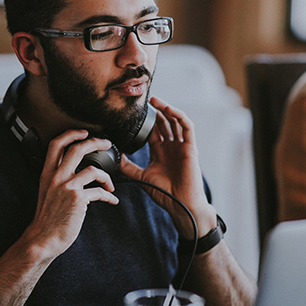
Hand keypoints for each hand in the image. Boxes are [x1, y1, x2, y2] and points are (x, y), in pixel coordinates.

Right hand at [22, 130, 118, 260]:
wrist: (44, 238)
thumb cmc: (47, 218)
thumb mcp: (46, 192)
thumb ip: (58, 179)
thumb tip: (77, 172)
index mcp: (47, 173)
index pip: (56, 144)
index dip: (71, 134)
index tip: (83, 132)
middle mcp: (56, 177)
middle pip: (77, 149)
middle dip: (95, 142)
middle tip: (106, 143)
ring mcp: (66, 187)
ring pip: (93, 169)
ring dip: (107, 176)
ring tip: (111, 184)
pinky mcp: (78, 199)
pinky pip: (99, 192)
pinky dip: (109, 196)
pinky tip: (112, 200)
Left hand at [119, 97, 215, 236]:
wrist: (180, 204)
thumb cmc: (164, 193)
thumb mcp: (141, 176)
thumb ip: (128, 166)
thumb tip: (114, 157)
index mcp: (160, 152)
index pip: (153, 130)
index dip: (145, 120)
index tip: (133, 111)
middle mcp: (171, 146)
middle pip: (164, 122)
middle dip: (155, 111)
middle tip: (144, 100)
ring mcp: (181, 146)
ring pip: (175, 121)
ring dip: (166, 109)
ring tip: (155, 100)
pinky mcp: (191, 148)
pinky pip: (187, 127)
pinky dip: (179, 116)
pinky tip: (169, 109)